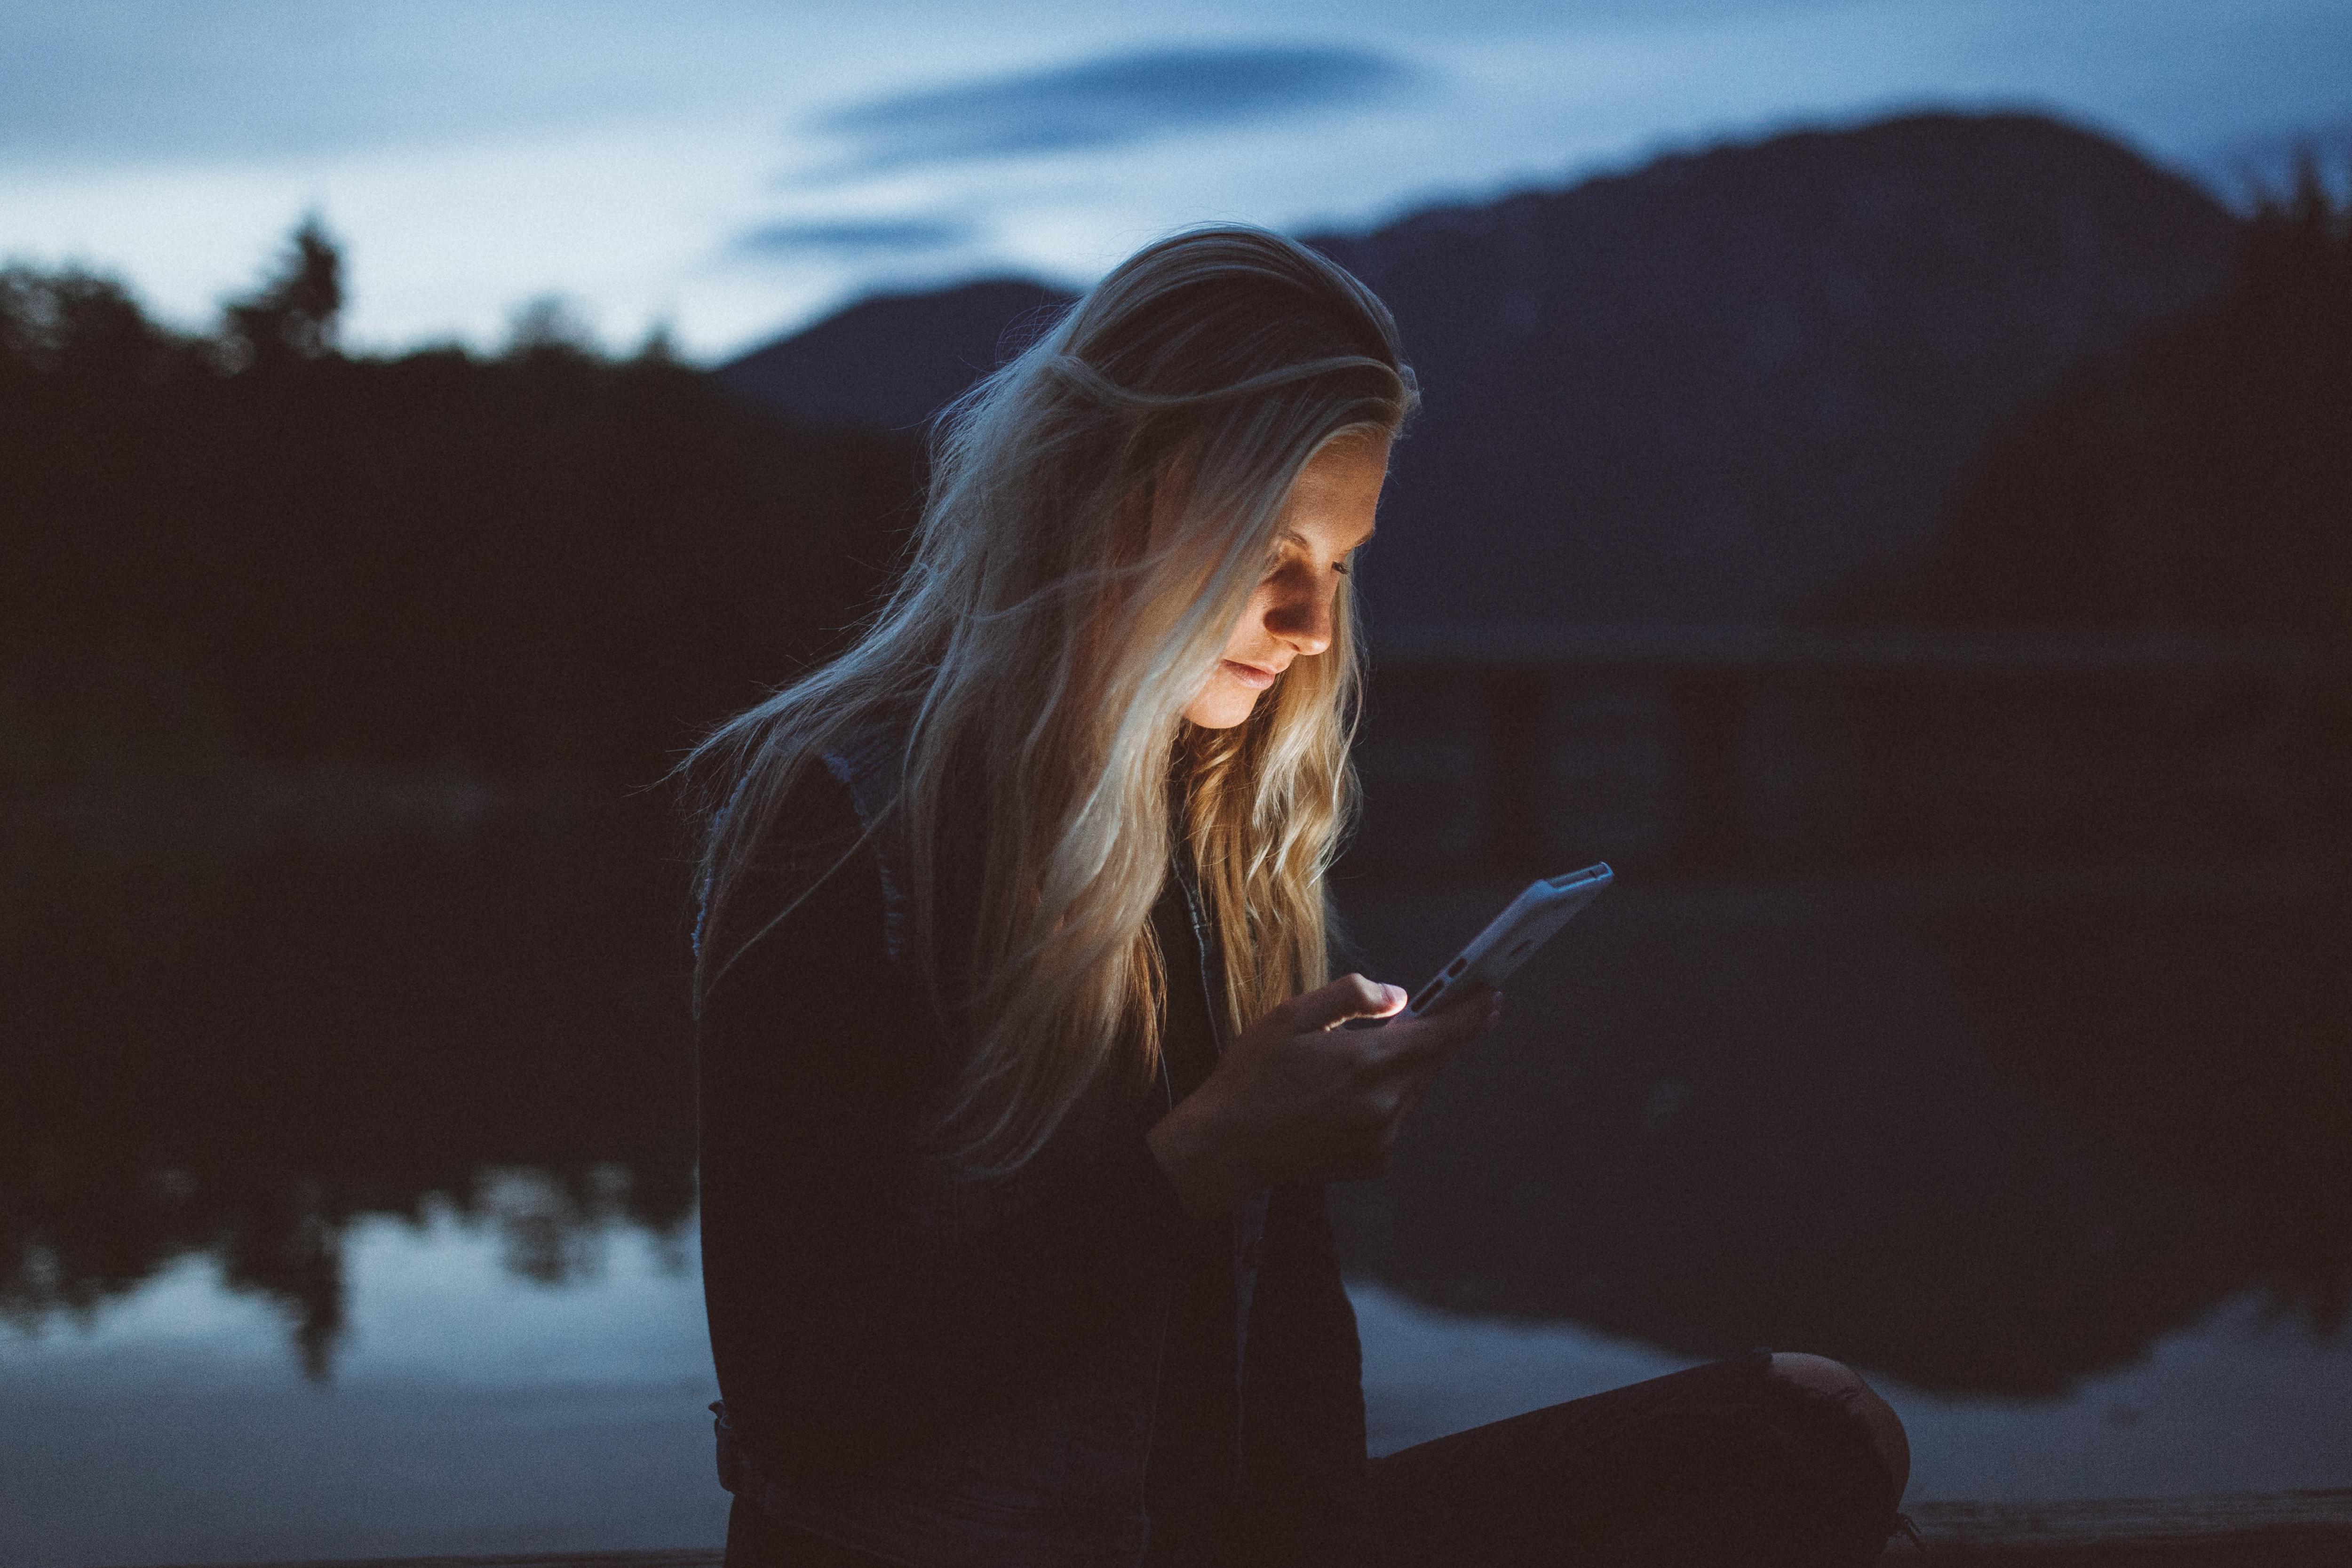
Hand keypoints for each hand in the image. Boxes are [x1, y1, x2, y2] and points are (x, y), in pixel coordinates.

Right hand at [1145, 972, 1501, 1218]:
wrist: (1227, 1147)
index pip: (1442, 1034)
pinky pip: (1395, 1121)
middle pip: (1432, 1062)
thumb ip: (1351, 998)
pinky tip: (1340, 1100)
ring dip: (1402, 1071)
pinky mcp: (1373, 1162)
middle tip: (1422, 1016)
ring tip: (1355, 1062)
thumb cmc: (1253, 1075)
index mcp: (1367, 1061)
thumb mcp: (1292, 1016)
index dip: (1472, 1012)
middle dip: (1431, 1038)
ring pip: (1414, 1092)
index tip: (1492, 996)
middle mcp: (1384, 1104)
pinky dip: (1383, 1103)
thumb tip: (1400, 997)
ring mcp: (1381, 1138)